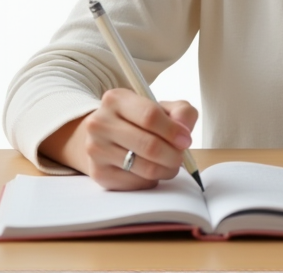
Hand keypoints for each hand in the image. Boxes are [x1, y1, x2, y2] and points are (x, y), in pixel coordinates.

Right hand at [40, 88, 198, 189]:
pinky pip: (136, 183)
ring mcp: (96, 150)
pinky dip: (151, 180)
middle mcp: (100, 123)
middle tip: (181, 157)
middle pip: (148, 145)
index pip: (150, 116)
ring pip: (144, 167)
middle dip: (173, 155)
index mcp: (116, 99)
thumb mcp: (161, 107)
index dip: (173, 130)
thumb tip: (184, 131)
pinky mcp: (99, 173)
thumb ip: (181, 112)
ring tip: (170, 164)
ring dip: (165, 169)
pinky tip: (151, 170)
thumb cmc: (139, 120)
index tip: (186, 139)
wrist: (105, 136)